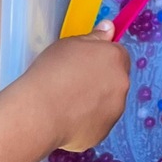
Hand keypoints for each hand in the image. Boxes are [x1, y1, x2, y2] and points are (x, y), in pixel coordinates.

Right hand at [31, 25, 131, 150]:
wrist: (39, 112)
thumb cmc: (51, 73)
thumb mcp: (70, 44)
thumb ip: (94, 37)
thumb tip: (109, 28)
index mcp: (115, 58)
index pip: (118, 54)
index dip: (101, 58)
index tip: (84, 63)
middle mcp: (122, 84)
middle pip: (116, 78)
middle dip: (100, 79)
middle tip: (73, 82)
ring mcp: (115, 111)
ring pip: (108, 102)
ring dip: (95, 101)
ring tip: (68, 101)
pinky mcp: (104, 132)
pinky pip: (98, 122)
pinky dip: (87, 120)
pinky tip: (67, 117)